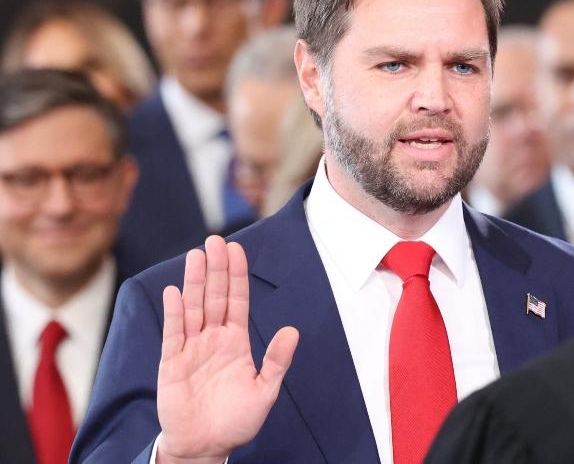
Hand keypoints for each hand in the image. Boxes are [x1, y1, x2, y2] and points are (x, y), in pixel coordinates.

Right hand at [156, 236, 299, 463]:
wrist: (206, 447)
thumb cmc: (235, 421)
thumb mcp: (265, 390)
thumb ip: (276, 360)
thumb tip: (292, 331)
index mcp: (235, 341)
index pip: (236, 301)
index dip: (236, 276)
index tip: (236, 250)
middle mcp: (212, 339)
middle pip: (214, 297)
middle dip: (216, 269)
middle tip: (215, 240)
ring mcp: (191, 349)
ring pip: (194, 309)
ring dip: (195, 282)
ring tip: (197, 255)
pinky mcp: (172, 364)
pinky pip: (174, 334)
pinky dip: (175, 313)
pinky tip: (175, 291)